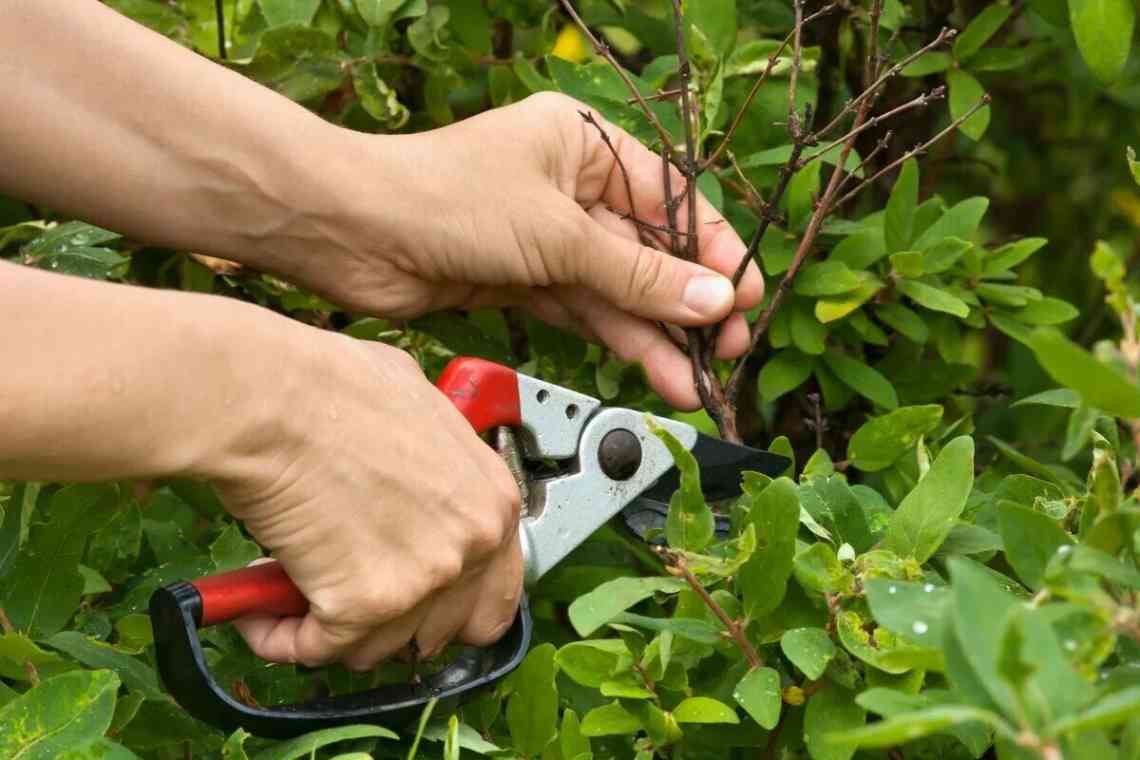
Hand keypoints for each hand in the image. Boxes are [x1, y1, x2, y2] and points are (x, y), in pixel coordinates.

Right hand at [212, 326, 521, 669]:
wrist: (271, 400)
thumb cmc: (330, 388)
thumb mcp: (418, 408)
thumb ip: (436, 461)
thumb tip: (418, 478)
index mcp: (493, 501)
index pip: (496, 594)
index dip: (447, 603)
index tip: (410, 599)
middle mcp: (472, 545)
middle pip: (440, 629)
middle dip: (391, 620)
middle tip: (347, 592)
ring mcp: (424, 579)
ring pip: (378, 646)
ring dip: (332, 627)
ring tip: (292, 587)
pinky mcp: (366, 605)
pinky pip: (316, 649)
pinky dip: (279, 637)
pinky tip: (257, 607)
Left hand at [299, 93, 764, 409]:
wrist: (351, 234)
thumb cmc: (444, 199)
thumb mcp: (558, 235)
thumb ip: (637, 276)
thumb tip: (714, 300)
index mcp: (584, 143)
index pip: (670, 200)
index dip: (712, 251)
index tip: (747, 294)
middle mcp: (569, 186)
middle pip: (647, 250)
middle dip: (688, 302)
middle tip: (728, 348)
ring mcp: (545, 236)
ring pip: (618, 289)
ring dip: (657, 335)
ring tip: (697, 380)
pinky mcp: (521, 279)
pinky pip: (585, 310)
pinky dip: (617, 340)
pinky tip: (654, 369)